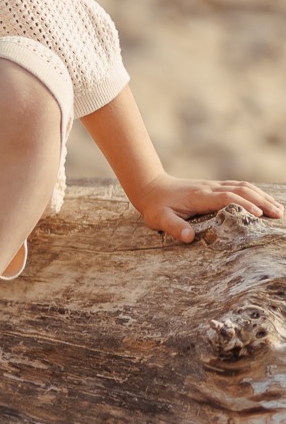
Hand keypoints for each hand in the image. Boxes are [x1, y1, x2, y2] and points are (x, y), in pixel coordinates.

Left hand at [133, 173, 281, 243]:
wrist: (150, 186)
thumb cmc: (155, 206)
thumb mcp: (158, 219)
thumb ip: (173, 227)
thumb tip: (188, 238)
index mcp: (200, 196)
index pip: (227, 198)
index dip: (244, 205)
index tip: (260, 215)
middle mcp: (210, 188)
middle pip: (241, 190)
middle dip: (261, 201)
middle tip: (279, 214)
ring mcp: (213, 186)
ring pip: (243, 186)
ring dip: (261, 196)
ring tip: (278, 209)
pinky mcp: (214, 187)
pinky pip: (238, 186)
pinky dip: (254, 193)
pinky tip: (264, 201)